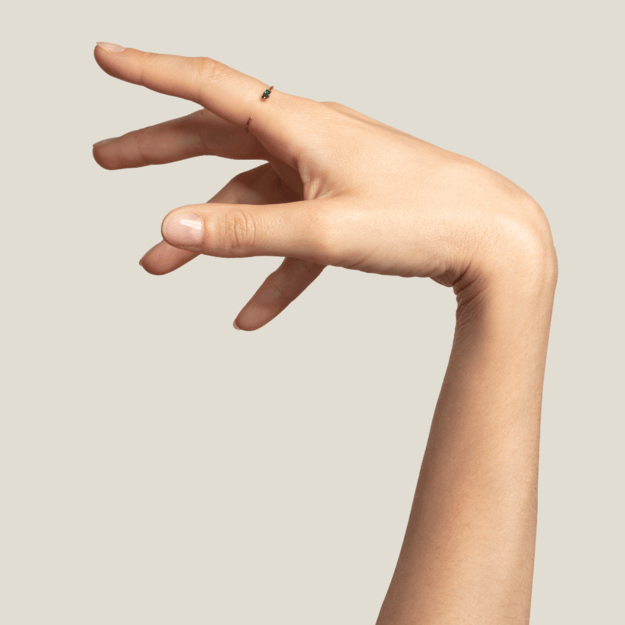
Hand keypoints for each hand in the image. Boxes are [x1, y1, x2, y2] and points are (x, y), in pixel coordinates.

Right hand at [93, 42, 555, 329]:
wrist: (491, 239)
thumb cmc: (419, 220)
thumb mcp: (320, 230)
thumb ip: (244, 231)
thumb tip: (172, 225)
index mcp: (300, 125)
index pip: (208, 85)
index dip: (150, 71)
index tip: (104, 58)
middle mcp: (308, 139)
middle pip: (216, 136)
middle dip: (157, 149)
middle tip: (106, 158)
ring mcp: (324, 174)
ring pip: (248, 195)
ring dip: (206, 232)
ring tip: (158, 264)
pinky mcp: (342, 208)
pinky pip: (291, 239)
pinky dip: (269, 275)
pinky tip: (249, 315)